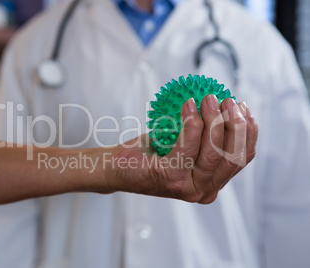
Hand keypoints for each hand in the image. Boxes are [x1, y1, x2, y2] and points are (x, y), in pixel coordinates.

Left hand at [106, 95, 257, 203]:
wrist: (117, 165)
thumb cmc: (152, 151)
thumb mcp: (186, 141)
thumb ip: (208, 133)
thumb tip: (228, 104)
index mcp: (213, 182)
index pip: (242, 158)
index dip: (248, 130)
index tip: (242, 106)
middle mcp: (204, 190)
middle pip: (233, 157)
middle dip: (234, 124)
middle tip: (224, 99)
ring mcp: (188, 188)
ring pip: (213, 153)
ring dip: (213, 121)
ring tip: (206, 98)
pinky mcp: (169, 179)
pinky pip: (188, 148)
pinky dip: (191, 124)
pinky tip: (187, 106)